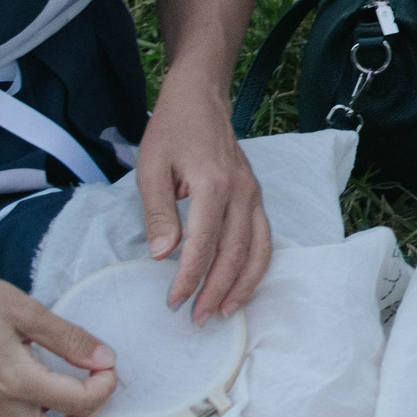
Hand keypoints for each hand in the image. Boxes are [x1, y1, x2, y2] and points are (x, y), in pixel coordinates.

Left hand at [135, 74, 271, 321]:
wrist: (201, 97)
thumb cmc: (172, 130)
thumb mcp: (151, 168)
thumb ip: (159, 213)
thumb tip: (163, 255)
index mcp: (214, 186)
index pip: (203, 245)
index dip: (188, 278)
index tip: (172, 301)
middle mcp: (241, 193)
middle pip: (234, 254)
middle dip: (216, 291)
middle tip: (197, 318)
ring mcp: (254, 194)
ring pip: (257, 250)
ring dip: (242, 285)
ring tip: (223, 312)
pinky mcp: (256, 196)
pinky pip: (265, 238)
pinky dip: (257, 267)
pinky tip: (242, 285)